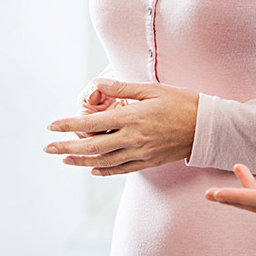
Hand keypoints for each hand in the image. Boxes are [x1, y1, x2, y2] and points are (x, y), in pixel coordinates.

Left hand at [45, 79, 198, 175]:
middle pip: (92, 147)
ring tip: (64, 160)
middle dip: (66, 148)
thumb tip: (96, 85)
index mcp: (132, 118)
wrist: (208, 126)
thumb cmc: (180, 102)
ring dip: (80, 161)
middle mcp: (133, 139)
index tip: (51, 126)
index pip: (91, 124)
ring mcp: (141, 153)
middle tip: (47, 148)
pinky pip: (121, 170)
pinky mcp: (149, 162)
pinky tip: (92, 169)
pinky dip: (104, 171)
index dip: (68, 125)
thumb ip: (121, 89)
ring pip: (104, 162)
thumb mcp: (151, 89)